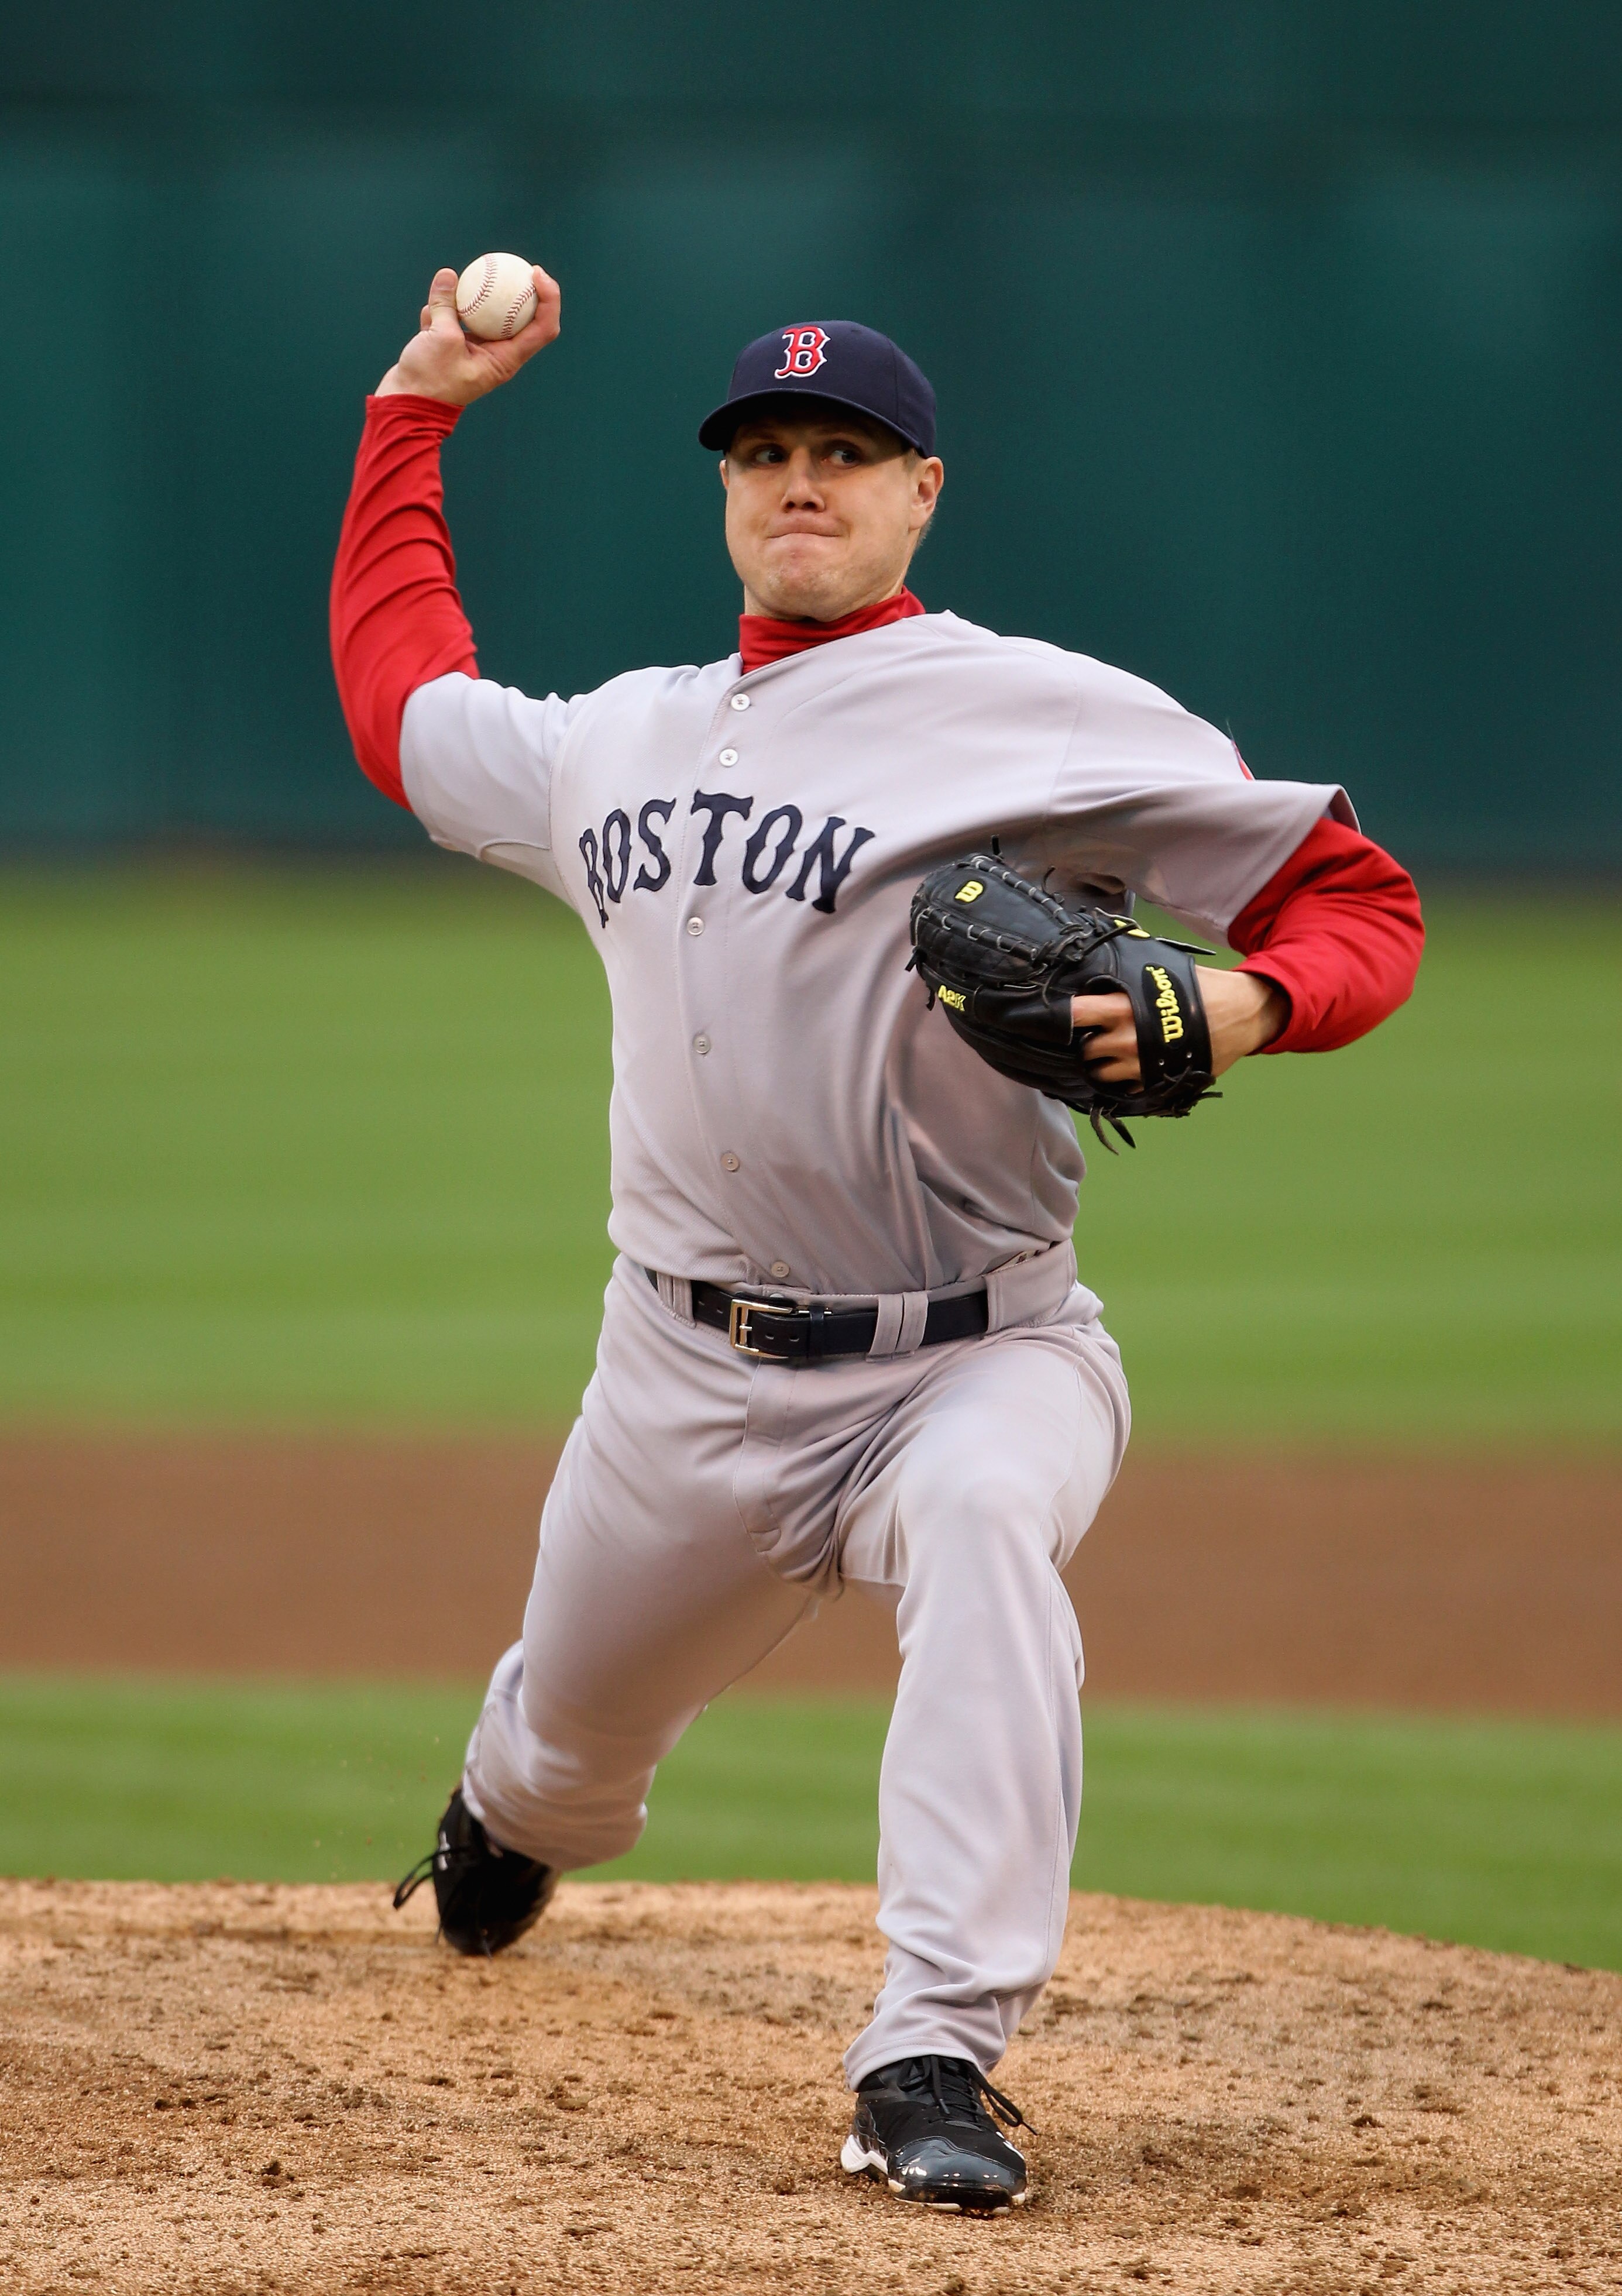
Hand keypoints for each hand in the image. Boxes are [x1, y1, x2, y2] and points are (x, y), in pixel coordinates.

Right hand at [375, 265, 560, 405]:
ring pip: (482, 315)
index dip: (549, 299)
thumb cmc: (428, 380)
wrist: (405, 403)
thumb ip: (446, 306)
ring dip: (468, 299)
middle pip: (519, 317)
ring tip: (452, 286)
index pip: (543, 328)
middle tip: (509, 264)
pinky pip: (455, 320)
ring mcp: (476, 350)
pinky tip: (427, 316)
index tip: (537, 274)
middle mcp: (497, 355)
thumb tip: (448, 275)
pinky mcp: (455, 347)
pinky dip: (441, 314)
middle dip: (516, 290)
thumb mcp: (440, 338)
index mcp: (506, 359)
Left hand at [1070, 966, 1286, 1081]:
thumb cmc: (1201, 987)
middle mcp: (1126, 1039)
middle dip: (1088, 1042)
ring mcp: (1140, 1065)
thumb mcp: (1162, 970)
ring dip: (1103, 1064)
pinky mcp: (1155, 1082)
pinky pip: (1126, 1088)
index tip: (1058, 1016)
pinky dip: (1124, 1080)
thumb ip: (1129, 973)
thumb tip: (1102, 960)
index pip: (1076, 1015)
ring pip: (1101, 1073)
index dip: (1063, 1016)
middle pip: (1086, 1049)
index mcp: (1124, 1007)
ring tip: (1114, 1053)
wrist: (1242, 1014)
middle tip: (1099, 1033)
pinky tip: (1133, 1066)